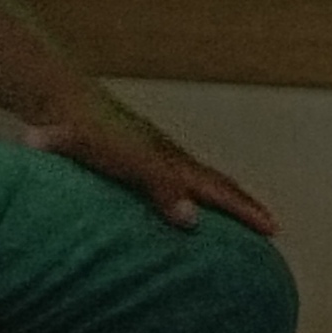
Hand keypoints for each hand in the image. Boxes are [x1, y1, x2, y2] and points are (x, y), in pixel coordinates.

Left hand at [31, 88, 278, 233]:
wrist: (59, 104)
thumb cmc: (84, 136)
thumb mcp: (125, 165)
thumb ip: (159, 189)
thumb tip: (192, 219)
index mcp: (169, 162)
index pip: (218, 189)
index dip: (245, 210)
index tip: (272, 228)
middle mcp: (167, 156)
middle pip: (216, 182)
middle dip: (245, 205)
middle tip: (272, 226)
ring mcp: (152, 153)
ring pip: (198, 178)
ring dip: (223, 197)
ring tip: (239, 214)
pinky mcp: (134, 155)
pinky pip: (176, 177)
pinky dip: (193, 191)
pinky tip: (183, 202)